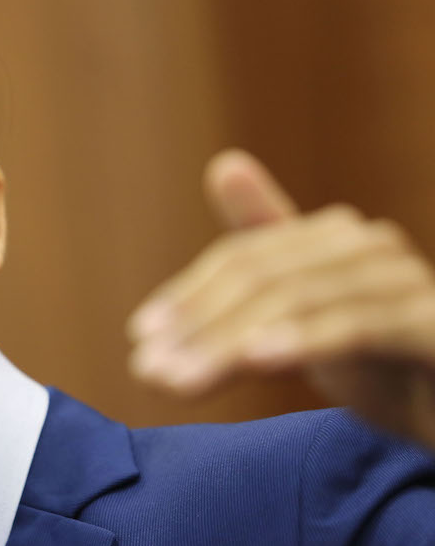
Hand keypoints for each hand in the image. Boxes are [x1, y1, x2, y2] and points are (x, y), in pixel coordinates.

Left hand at [127, 149, 434, 450]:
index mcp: (331, 238)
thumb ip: (262, 256)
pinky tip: (255, 359)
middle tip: (148, 370)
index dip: (188, 297)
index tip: (139, 337)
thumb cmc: (381, 360)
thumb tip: (224, 164)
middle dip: (199, 326)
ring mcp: (405, 280)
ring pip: (298, 301)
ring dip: (229, 344)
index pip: (242, 260)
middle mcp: (368, 247)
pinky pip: (360, 325)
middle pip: (262, 277)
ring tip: (177, 382)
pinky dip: (305, 339)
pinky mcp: (434, 322)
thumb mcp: (307, 313)